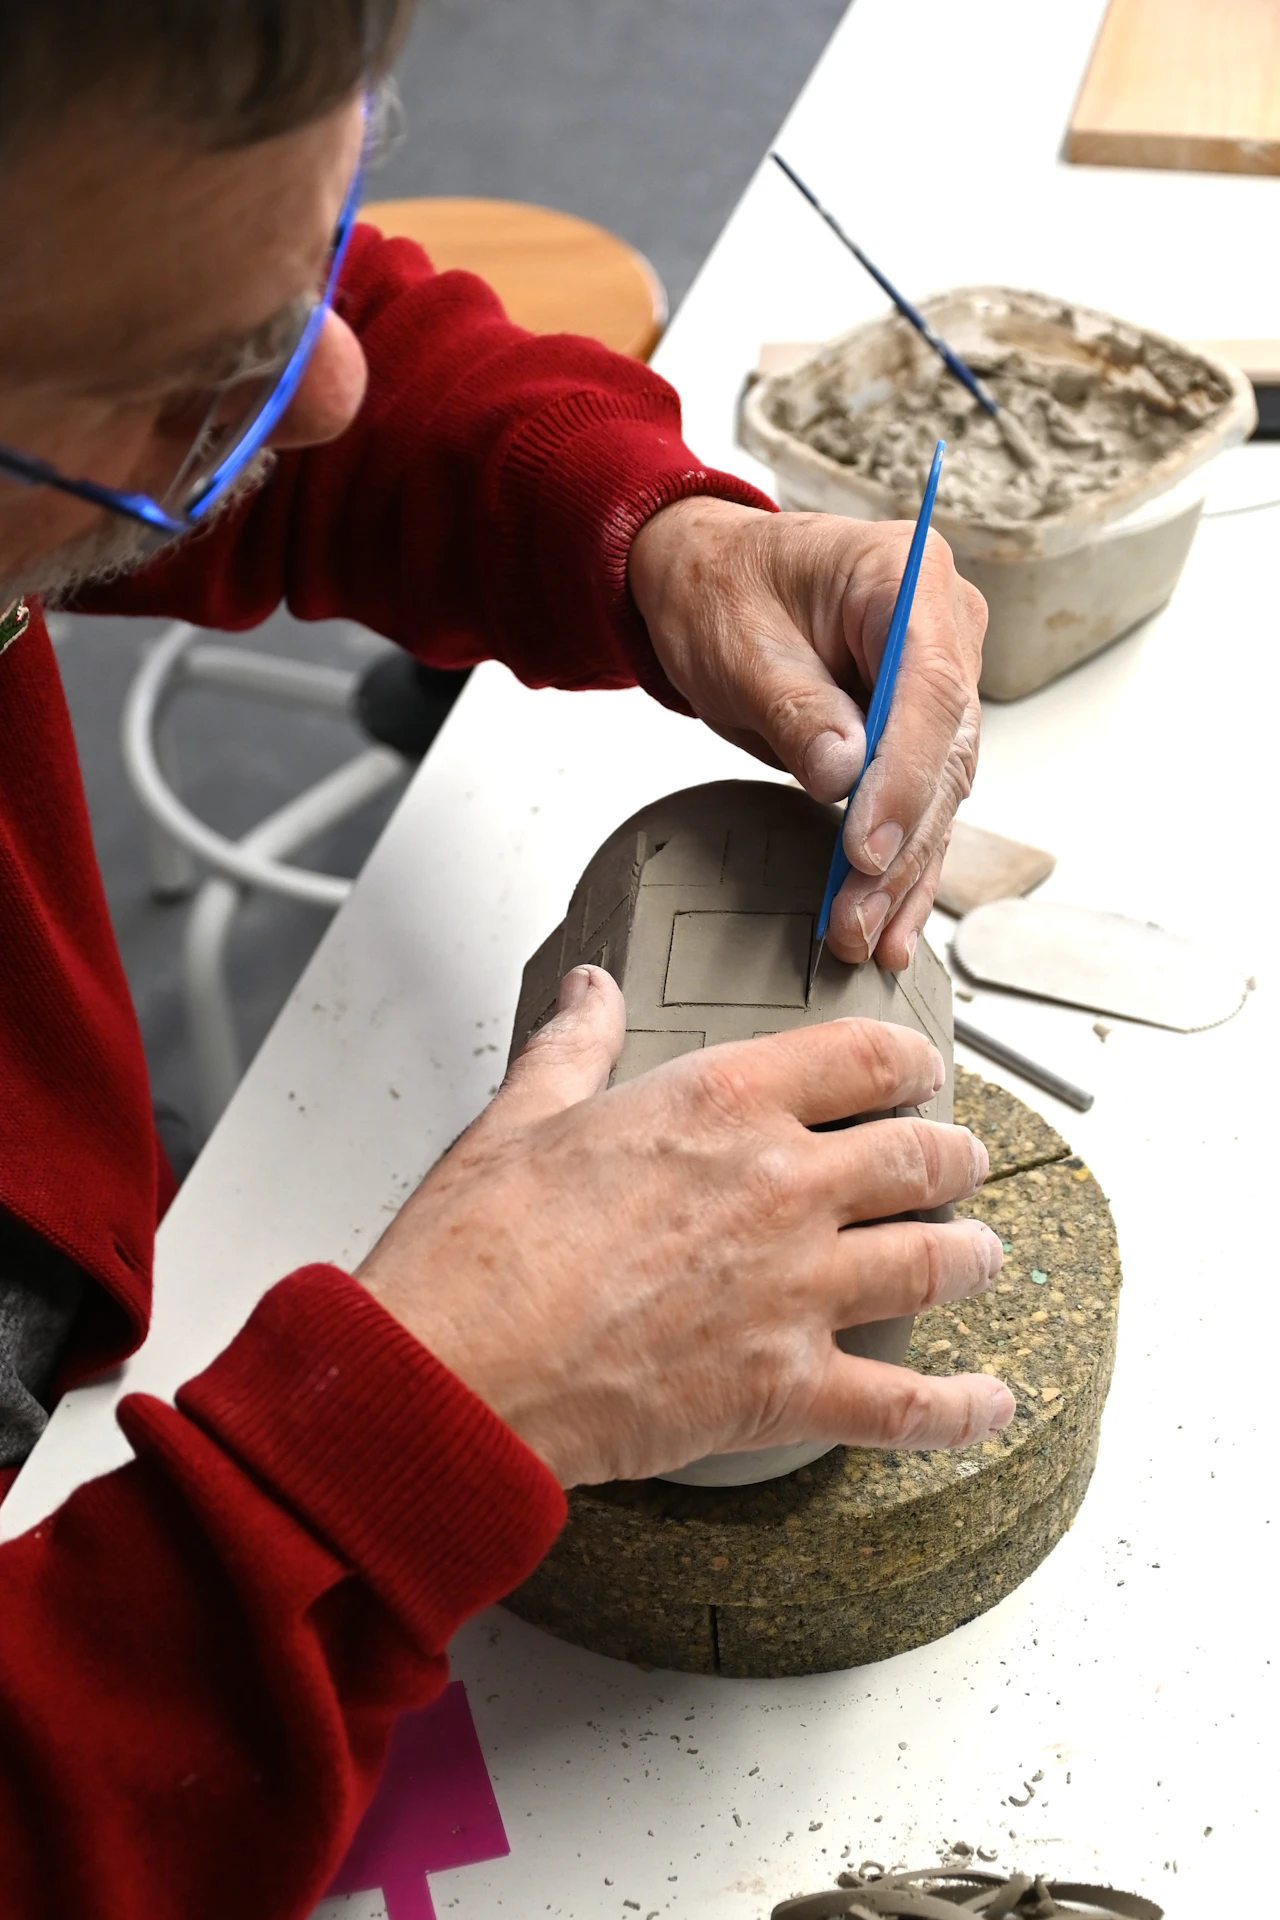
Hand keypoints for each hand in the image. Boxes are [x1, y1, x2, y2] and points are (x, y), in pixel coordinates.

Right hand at [358, 966, 1012, 1486]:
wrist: (456, 1371)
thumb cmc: (477, 1252)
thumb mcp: (521, 1118)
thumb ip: (574, 1046)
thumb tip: (588, 993)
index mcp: (723, 1103)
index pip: (865, 1059)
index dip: (911, 1064)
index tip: (918, 1074)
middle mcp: (782, 1186)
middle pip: (924, 1157)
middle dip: (954, 1158)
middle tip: (958, 1162)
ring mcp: (796, 1290)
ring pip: (939, 1264)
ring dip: (975, 1258)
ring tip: (982, 1258)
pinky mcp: (786, 1388)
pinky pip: (909, 1406)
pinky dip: (962, 1410)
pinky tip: (990, 1404)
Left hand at [628, 498, 986, 967]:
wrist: (708, 580)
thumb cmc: (721, 590)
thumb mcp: (739, 645)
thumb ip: (796, 708)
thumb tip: (843, 776)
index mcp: (907, 575)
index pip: (931, 688)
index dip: (904, 778)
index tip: (868, 849)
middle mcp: (943, 628)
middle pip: (944, 750)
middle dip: (901, 844)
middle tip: (857, 913)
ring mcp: (940, 682)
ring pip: (940, 792)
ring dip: (903, 872)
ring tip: (865, 936)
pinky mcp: (920, 730)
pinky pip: (920, 803)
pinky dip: (901, 867)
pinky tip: (890, 926)